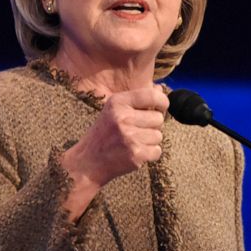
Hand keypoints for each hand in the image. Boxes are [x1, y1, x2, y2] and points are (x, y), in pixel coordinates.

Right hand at [61, 85, 168, 220]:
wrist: (88, 162)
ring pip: (158, 135)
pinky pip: (157, 151)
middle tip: (137, 131)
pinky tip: (136, 153)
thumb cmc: (104, 134)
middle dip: (152, 125)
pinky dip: (150, 154)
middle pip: (158, 118)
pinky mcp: (135, 154)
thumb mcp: (113, 110)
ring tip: (134, 142)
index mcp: (118, 102)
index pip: (153, 96)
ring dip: (150, 141)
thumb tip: (160, 88)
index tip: (160, 108)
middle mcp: (123, 117)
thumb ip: (136, 99)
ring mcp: (129, 136)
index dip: (162, 102)